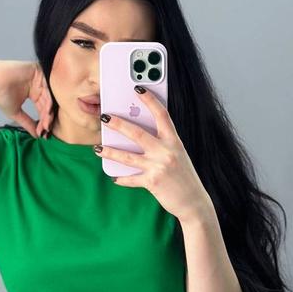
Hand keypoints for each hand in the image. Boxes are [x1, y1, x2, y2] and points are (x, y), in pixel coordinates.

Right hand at [0, 59, 52, 138]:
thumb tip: (37, 136)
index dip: (44, 121)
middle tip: (46, 128)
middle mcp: (39, 87)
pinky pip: (46, 84)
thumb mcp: (16, 113)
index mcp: (35, 95)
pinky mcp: (37, 70)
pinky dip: (48, 97)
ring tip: (46, 121)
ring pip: (49, 95)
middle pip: (48, 103)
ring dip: (49, 110)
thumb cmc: (0, 95)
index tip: (44, 133)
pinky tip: (47, 109)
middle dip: (48, 117)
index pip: (44, 109)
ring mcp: (39, 78)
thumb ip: (28, 123)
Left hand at [96, 87, 211, 221]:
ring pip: (128, 156)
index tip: (138, 88)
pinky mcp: (152, 182)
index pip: (162, 115)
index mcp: (174, 142)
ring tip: (98, 148)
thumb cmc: (185, 178)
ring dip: (110, 151)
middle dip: (118, 124)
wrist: (194, 203)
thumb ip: (164, 145)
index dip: (150, 100)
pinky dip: (122, 179)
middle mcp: (166, 152)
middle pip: (138, 133)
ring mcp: (159, 167)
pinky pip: (131, 179)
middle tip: (105, 117)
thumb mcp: (178, 156)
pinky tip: (114, 178)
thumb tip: (141, 137)